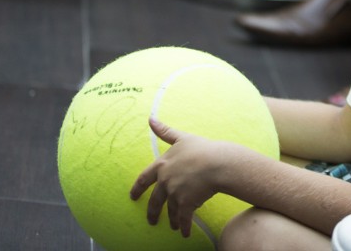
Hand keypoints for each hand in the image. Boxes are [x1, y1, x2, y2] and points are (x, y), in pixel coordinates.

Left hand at [129, 118, 227, 236]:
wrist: (218, 163)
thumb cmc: (202, 148)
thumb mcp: (182, 137)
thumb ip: (165, 131)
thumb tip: (150, 118)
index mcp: (162, 165)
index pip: (144, 178)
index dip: (137, 188)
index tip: (132, 196)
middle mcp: (165, 181)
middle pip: (155, 200)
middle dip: (153, 212)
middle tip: (151, 220)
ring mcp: (175, 193)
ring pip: (171, 210)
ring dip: (172, 219)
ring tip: (173, 225)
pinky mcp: (186, 204)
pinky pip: (183, 219)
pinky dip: (184, 227)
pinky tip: (185, 234)